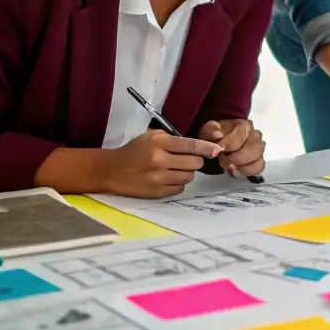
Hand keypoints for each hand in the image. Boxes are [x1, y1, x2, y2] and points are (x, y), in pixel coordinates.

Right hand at [102, 130, 222, 198]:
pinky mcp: (157, 192)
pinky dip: (178, 183)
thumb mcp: (152, 136)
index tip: (217, 149)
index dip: (207, 148)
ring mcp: (158, 178)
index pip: (191, 145)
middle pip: (195, 163)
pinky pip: (180, 188)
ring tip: (176, 168)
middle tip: (187, 159)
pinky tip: (168, 178)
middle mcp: (160, 160)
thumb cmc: (134, 150)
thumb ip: (174, 139)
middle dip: (195, 160)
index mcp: (159, 143)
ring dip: (187, 172)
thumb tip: (199, 146)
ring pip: (189, 177)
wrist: (112, 170)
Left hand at [198, 119, 265, 178]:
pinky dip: (247, 171)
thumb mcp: (208, 131)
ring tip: (229, 167)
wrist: (221, 142)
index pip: (239, 136)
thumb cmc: (215, 136)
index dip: (227, 146)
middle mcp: (255, 135)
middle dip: (236, 158)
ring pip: (257, 159)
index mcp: (244, 125)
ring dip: (242, 166)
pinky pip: (259, 167)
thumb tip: (217, 136)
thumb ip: (210, 131)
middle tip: (223, 161)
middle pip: (253, 149)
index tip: (217, 152)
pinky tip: (236, 170)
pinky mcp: (259, 160)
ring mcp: (259, 148)